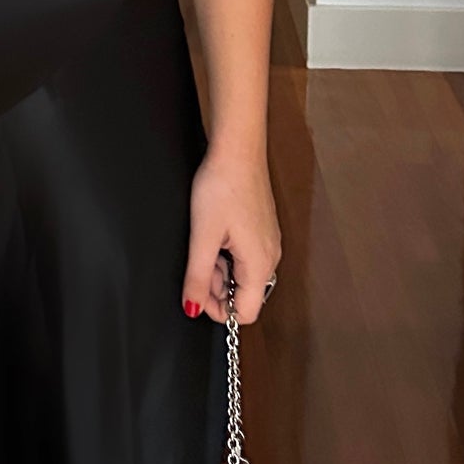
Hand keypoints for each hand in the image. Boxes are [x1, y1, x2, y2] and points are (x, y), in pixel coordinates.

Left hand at [182, 144, 280, 325]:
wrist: (238, 150)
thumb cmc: (223, 187)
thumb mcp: (203, 236)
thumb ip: (198, 277)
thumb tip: (193, 308)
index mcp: (260, 264)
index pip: (246, 313)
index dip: (218, 309)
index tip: (197, 293)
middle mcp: (270, 257)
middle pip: (244, 294)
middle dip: (217, 287)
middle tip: (197, 261)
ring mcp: (267, 243)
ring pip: (242, 274)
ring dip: (220, 269)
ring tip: (204, 242)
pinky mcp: (262, 230)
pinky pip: (245, 256)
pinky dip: (227, 253)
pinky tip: (214, 234)